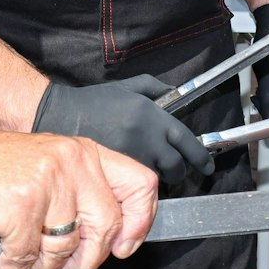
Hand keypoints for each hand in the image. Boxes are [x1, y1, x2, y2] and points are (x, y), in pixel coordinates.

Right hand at [0, 122, 157, 268]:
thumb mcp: (47, 164)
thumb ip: (80, 192)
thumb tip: (111, 238)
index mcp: (84, 153)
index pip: (141, 184)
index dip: (140, 222)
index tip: (124, 245)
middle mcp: (71, 163)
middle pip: (107, 228)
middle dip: (84, 259)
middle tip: (59, 266)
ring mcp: (46, 182)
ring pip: (65, 249)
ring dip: (41, 268)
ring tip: (22, 262)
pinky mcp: (18, 205)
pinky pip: (27, 257)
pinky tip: (1, 267)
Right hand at [33, 74, 213, 184]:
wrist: (61, 114)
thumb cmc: (95, 101)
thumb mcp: (129, 86)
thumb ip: (156, 89)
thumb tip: (176, 92)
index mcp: (151, 114)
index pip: (186, 140)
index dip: (200, 157)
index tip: (207, 166)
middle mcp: (144, 136)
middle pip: (175, 165)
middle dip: (179, 172)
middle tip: (177, 171)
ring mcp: (130, 155)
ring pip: (157, 178)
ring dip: (160, 178)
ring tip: (154, 174)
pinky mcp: (115, 170)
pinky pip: (136, 182)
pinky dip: (140, 182)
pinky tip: (134, 177)